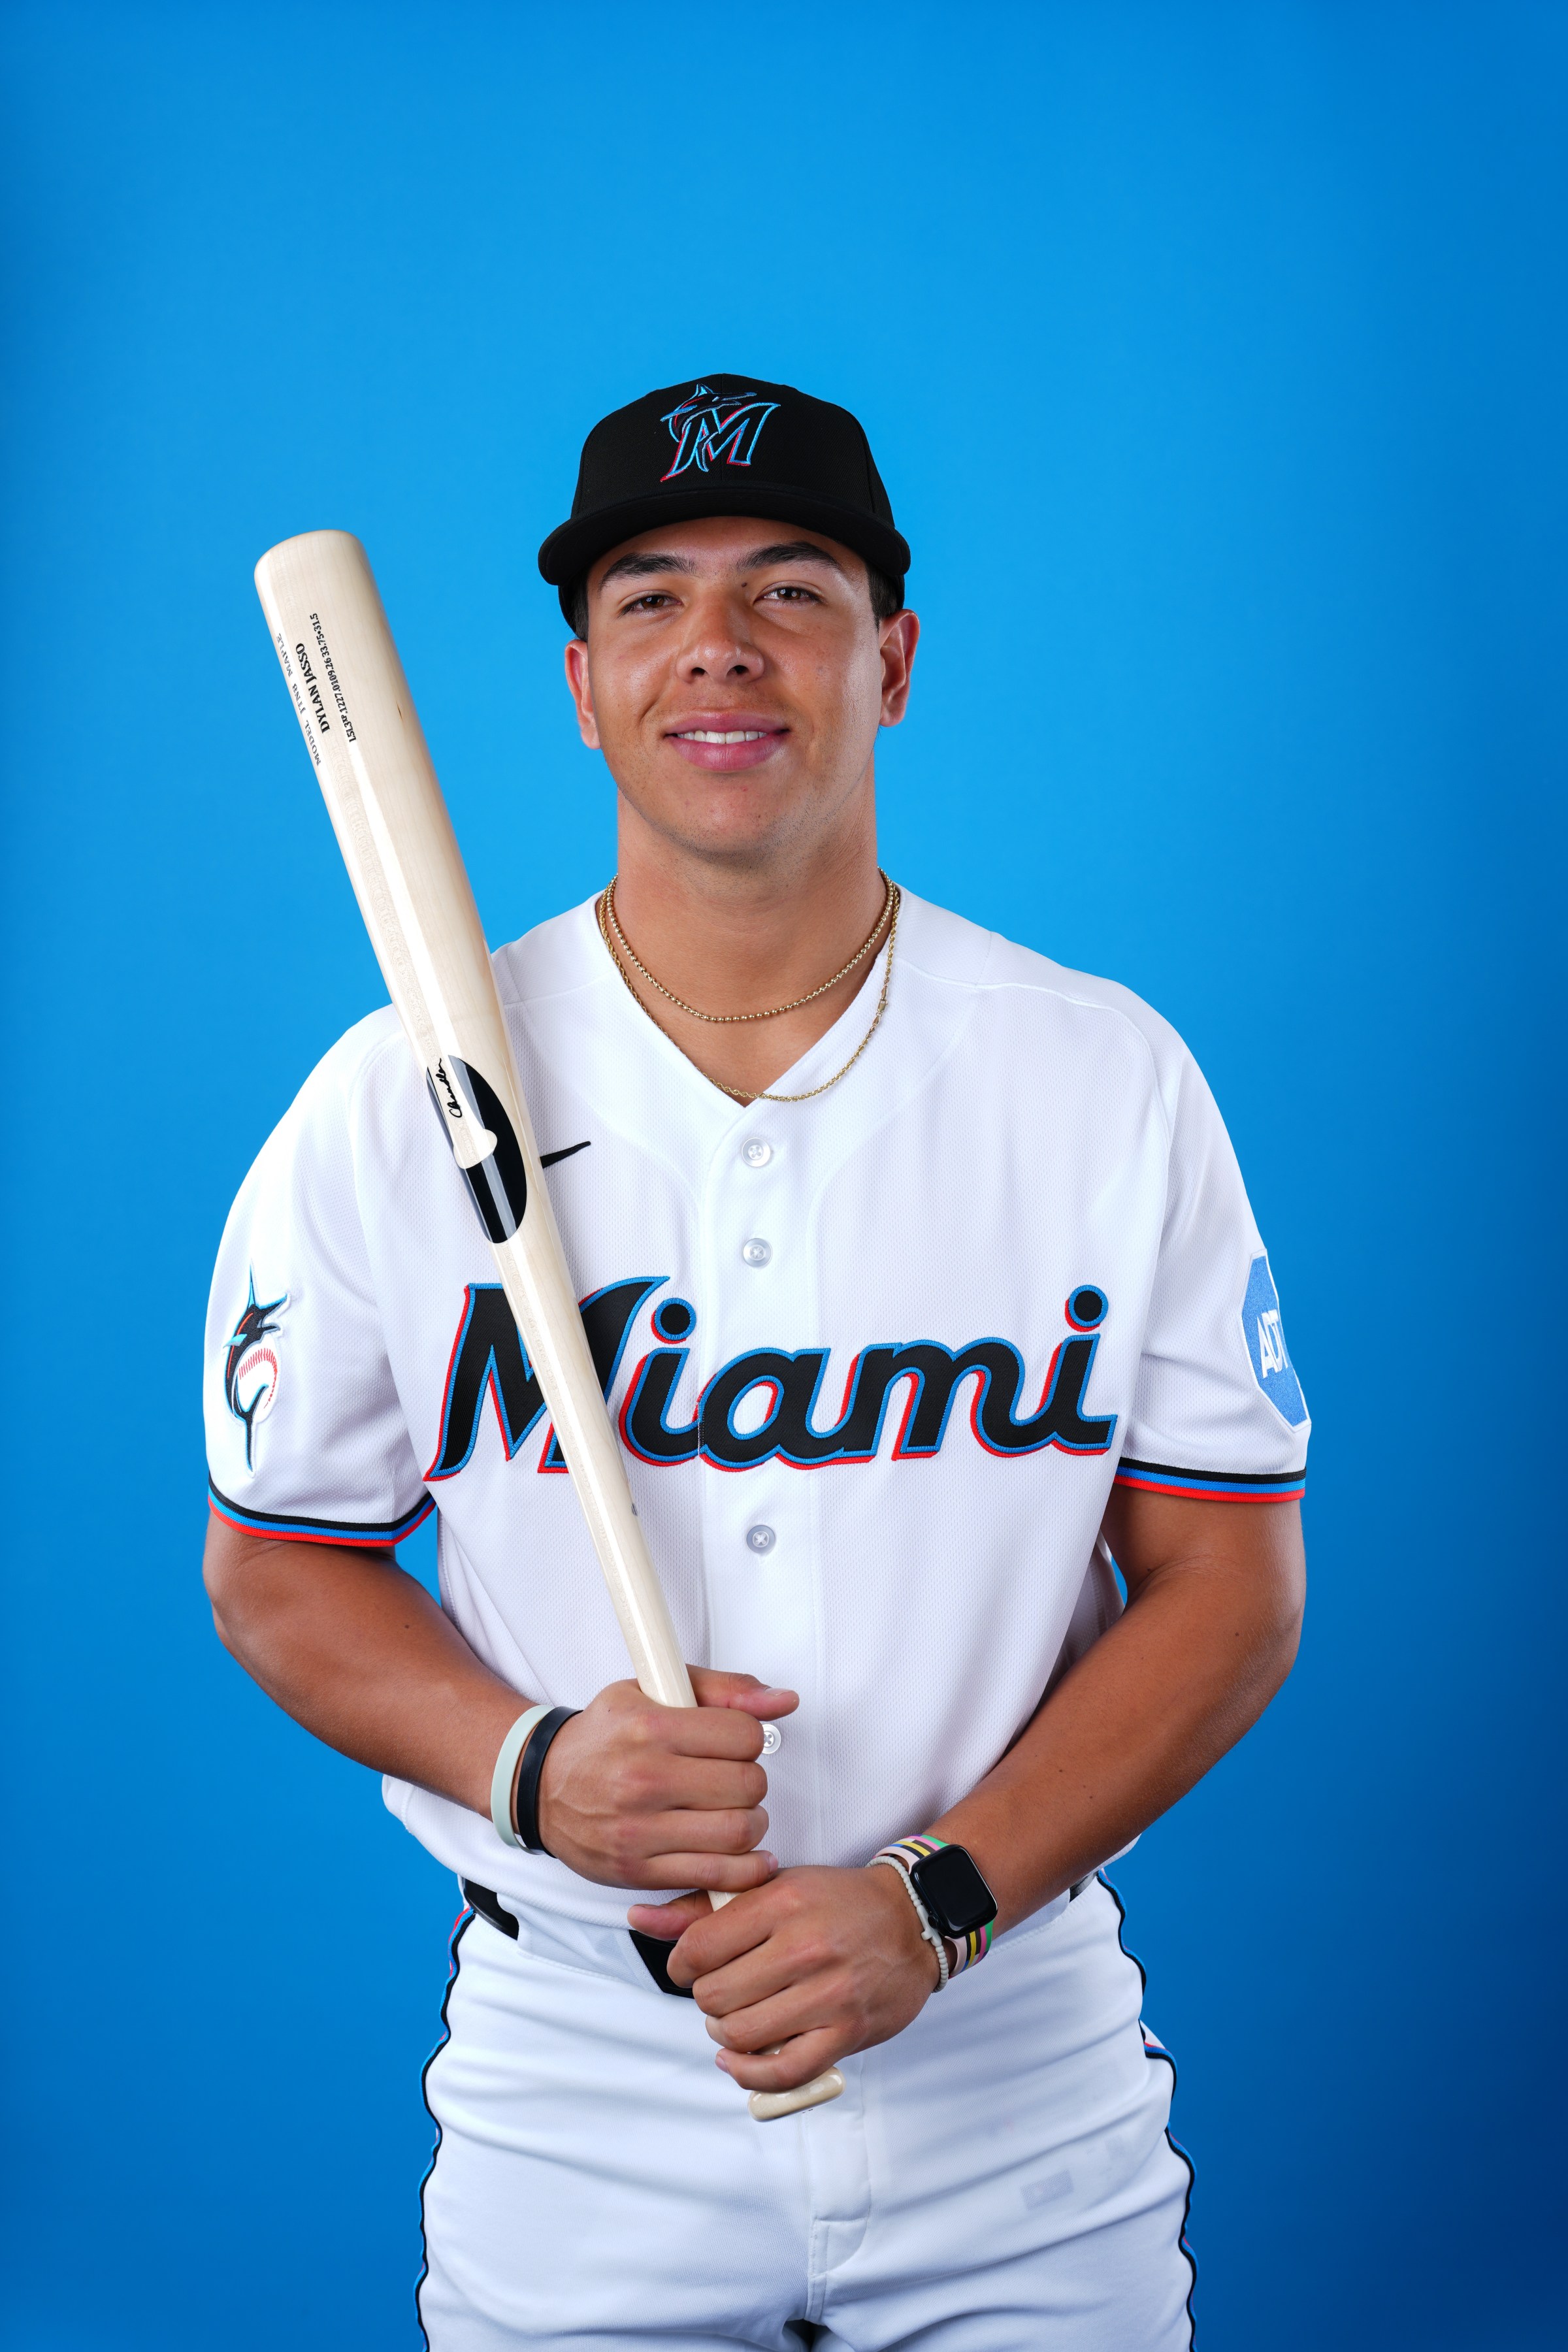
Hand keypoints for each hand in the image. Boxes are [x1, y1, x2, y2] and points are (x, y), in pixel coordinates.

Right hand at [536, 1670, 795, 1891]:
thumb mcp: (652, 1690)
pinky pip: (715, 1876)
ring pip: (739, 1832)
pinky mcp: (639, 1870)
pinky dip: (745, 1870)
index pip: (744, 1735)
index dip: (750, 1737)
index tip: (734, 1742)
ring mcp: (640, 1830)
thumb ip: (724, 1690)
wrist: (542, 1786)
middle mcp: (644, 1779)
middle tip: (734, 1778)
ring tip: (735, 1813)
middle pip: (748, 1785)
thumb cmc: (604, 1736)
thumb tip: (784, 1701)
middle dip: (752, 1780)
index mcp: (650, 1727)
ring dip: (752, 1824)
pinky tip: (746, 1855)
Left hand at [627, 1864, 941, 2094]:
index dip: (680, 1966)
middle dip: (706, 1999)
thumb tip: (637, 1919)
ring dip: (725, 2034)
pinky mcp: (846, 2032)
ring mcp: (827, 1993)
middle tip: (720, 1990)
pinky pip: (782, 2071)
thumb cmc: (835, 1902)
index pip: (698, 1949)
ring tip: (734, 2018)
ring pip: (741, 2035)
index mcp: (781, 1902)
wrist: (911, 1920)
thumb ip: (703, 1906)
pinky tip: (739, 2059)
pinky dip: (750, 2074)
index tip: (690, 1967)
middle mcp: (804, 1947)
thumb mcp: (772, 1887)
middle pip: (715, 1996)